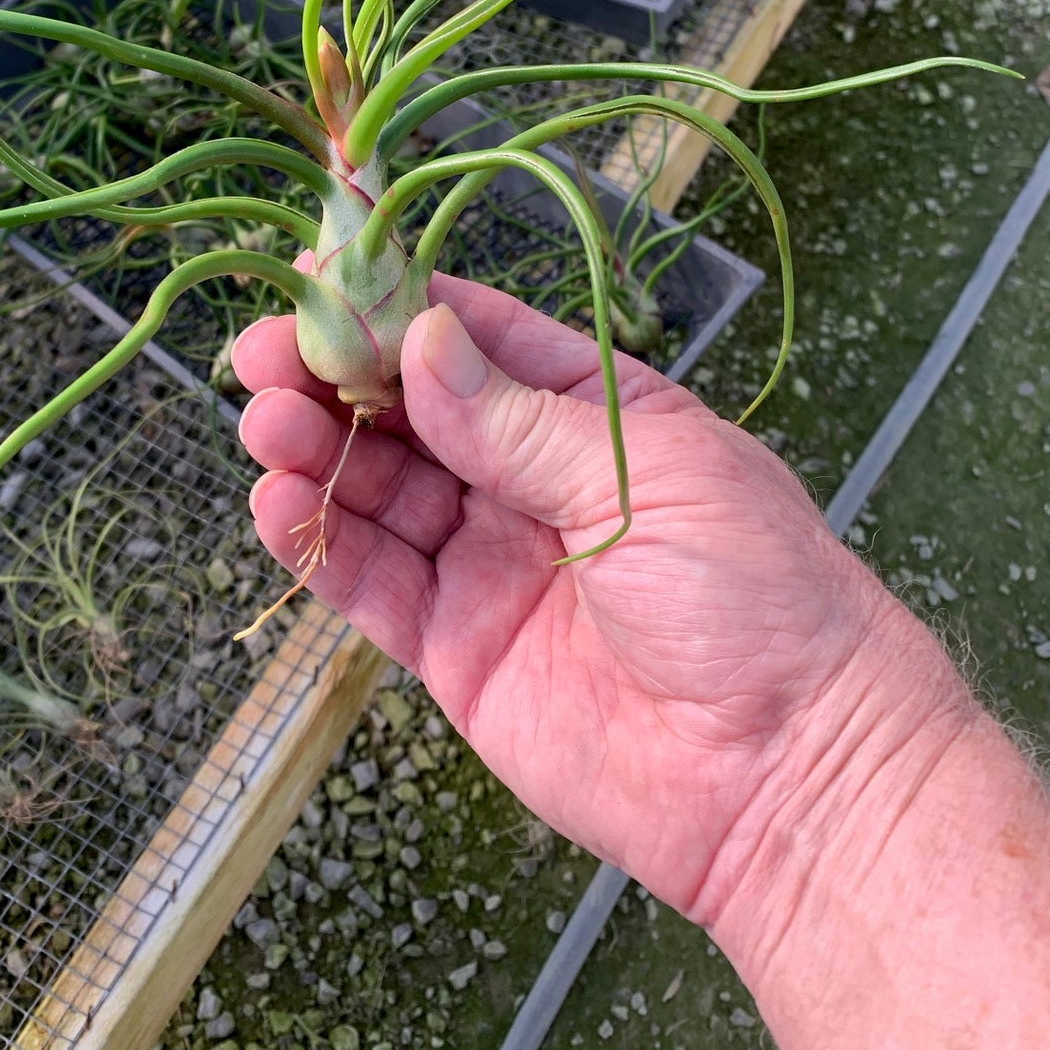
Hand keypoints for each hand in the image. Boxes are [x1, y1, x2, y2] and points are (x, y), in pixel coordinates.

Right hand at [234, 274, 962, 926]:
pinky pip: (374, 582)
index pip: (480, 342)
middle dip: (336, 378)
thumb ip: (517, 420)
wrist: (784, 774)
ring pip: (381, 492)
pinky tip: (276, 504)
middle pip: (413, 413)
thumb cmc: (749, 595)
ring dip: (317, 454)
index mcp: (595, 415)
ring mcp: (491, 563)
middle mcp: (532, 481)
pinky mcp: (457, 648)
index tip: (319, 274)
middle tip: (265, 356)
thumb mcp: (642, 477)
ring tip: (265, 426)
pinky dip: (319, 543)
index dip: (399, 307)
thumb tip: (421, 338)